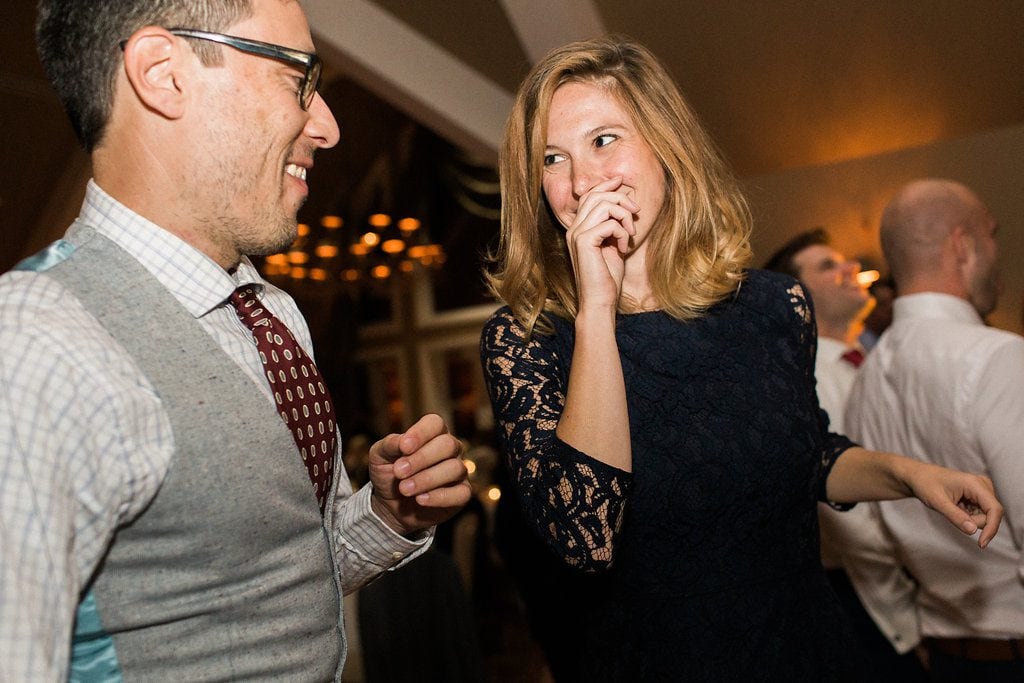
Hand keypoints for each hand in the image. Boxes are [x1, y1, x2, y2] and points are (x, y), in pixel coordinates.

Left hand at [367, 413, 471, 536]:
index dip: (421, 433)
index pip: (435, 423)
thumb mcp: (379, 456)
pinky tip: (420, 499)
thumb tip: (402, 442)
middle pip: (448, 445)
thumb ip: (389, 445)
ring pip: (455, 468)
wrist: (390, 505)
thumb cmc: (388, 473)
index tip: (403, 447)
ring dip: (427, 479)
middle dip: (422, 459)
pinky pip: (461, 493)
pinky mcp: (462, 493)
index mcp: (431, 434)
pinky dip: (439, 497)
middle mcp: (450, 449)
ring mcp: (458, 471)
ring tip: (404, 489)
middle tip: (399, 472)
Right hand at [564, 176, 639, 310]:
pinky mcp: (585, 242)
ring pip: (604, 205)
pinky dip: (623, 233)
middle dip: (621, 199)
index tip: (622, 181)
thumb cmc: (608, 278)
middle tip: (636, 212)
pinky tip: (624, 248)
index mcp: (578, 229)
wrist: (600, 301)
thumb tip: (624, 206)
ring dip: (624, 216)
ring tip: (631, 233)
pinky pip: (609, 223)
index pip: (589, 196)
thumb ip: (614, 226)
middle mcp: (574, 229)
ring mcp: (577, 234)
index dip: (606, 186)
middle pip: (596, 196)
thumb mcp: (613, 246)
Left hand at [904, 460, 1002, 548]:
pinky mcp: (980, 496)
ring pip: (986, 516)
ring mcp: (983, 490)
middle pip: (991, 515)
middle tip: (952, 512)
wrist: (919, 476)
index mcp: (975, 483)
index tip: (981, 544)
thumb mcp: (937, 502)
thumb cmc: (926, 485)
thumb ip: (955, 516)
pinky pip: (980, 514)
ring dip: (970, 519)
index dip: (992, 528)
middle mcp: (983, 485)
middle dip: (973, 522)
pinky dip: (968, 516)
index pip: (995, 509)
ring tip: (953, 507)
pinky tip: (956, 506)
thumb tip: (973, 531)